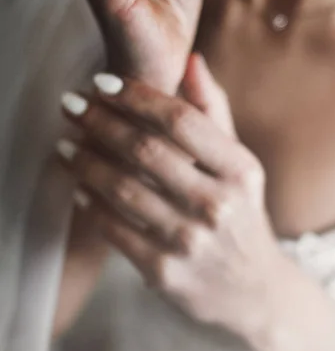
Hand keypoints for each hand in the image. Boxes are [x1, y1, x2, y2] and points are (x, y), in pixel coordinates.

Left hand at [55, 54, 292, 343]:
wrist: (253, 290)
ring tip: (65, 143)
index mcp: (241, 171)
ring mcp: (192, 242)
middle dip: (100, 121)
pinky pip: (115, 229)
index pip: (182, 120)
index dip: (137, 96)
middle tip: (71, 104)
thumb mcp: (241, 166)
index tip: (103, 82)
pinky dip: (90, 203)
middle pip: (147, 150)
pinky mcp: (166, 273)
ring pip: (123, 189)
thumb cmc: (242, 216)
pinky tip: (78, 186)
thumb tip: (191, 61)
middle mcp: (220, 204)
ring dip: (85, 160)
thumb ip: (215, 113)